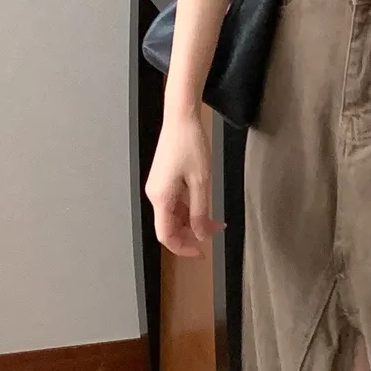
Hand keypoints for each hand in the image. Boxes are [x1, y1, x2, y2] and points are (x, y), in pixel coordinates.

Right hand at [145, 109, 226, 257]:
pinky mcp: (163, 179)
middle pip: (169, 226)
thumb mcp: (201, 181)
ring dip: (192, 221)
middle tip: (214, 233)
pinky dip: (189, 208)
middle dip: (191, 234)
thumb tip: (201, 235)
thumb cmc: (190, 145)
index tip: (202, 252)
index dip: (183, 248)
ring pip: (173, 215)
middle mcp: (155, 195)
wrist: (181, 118)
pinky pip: (174, 202)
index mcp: (161, 198)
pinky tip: (204, 205)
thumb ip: (200, 211)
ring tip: (215, 220)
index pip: (166, 235)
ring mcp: (158, 187)